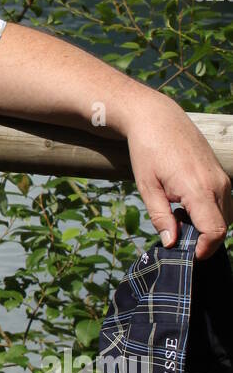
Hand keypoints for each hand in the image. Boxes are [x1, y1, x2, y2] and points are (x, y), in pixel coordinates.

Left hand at [125, 94, 232, 258]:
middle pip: (223, 227)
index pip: (216, 231)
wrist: (157, 118)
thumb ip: (161, 218)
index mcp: (198, 189)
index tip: (189, 255)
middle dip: (203, 239)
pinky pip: (223, 202)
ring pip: (225, 216)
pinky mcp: (221, 174)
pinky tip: (185, 203)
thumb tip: (171, 243)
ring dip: (206, 225)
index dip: (205, 249)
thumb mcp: (147, 187)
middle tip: (176, 233)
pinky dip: (209, 211)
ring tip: (177, 214)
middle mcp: (217, 184)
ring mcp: (222, 178)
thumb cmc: (147, 151)